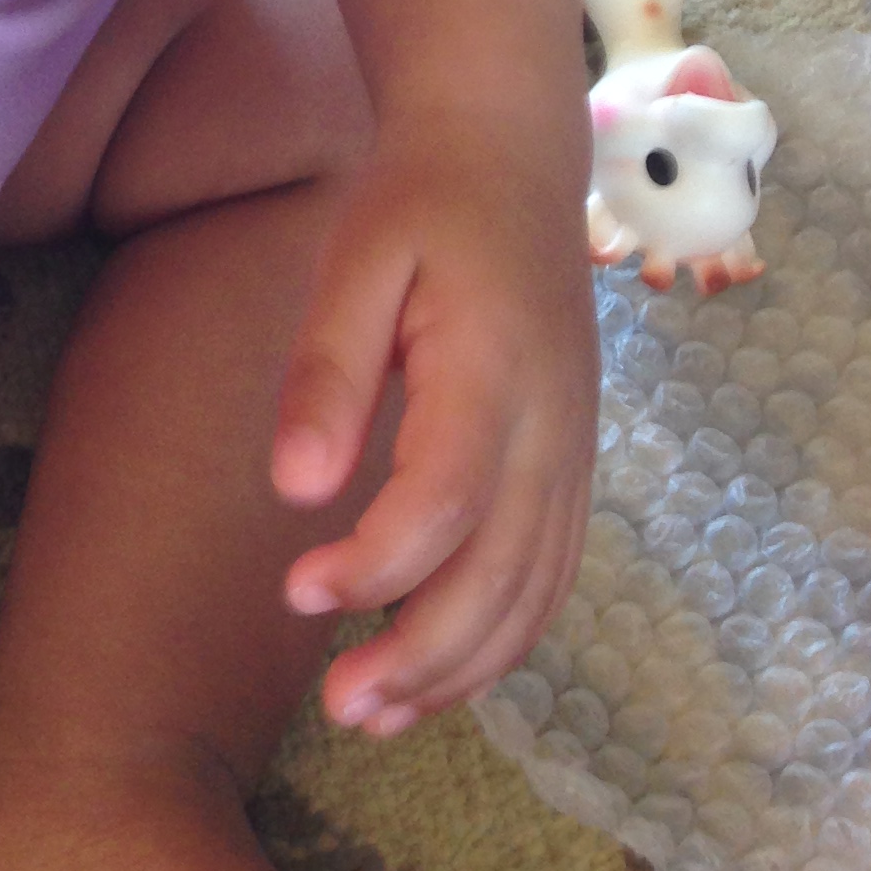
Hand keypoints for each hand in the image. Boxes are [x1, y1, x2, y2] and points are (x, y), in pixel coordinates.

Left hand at [269, 112, 597, 736]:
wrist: (510, 156)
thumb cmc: (420, 203)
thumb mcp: (356, 259)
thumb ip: (328, 371)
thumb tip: (295, 490)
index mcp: (496, 367)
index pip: (445, 500)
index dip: (376, 566)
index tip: (297, 590)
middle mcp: (554, 425)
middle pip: (504, 575)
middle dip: (422, 656)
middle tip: (339, 706)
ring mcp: (575, 451)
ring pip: (536, 594)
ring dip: (461, 669)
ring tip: (374, 714)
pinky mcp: (573, 465)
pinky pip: (551, 576)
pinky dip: (500, 640)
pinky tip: (434, 672)